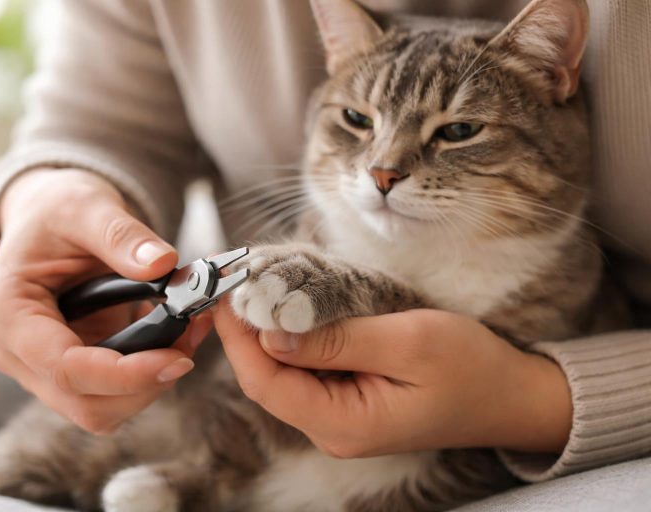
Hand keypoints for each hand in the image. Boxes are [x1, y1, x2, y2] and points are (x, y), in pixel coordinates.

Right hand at [0, 168, 212, 433]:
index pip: (64, 368)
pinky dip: (151, 375)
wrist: (51, 220)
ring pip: (104, 409)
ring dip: (154, 382)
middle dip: (147, 381)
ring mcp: (43, 369)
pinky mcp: (72, 373)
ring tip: (188, 331)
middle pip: (86, 403)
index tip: (177, 358)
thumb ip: (121, 235)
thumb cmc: (58, 211)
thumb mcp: (87, 207)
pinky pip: (116, 394)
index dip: (124, 374)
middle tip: (193, 335)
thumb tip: (164, 263)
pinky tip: (173, 335)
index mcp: (7, 312)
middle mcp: (17, 353)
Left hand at [214, 305, 571, 457]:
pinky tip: (294, 307)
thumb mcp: (409, 342)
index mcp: (343, 424)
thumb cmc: (470, 367)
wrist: (510, 395)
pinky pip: (306, 370)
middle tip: (239, 277)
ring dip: (268, 329)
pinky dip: (294, 337)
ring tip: (261, 283)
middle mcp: (332, 428)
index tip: (225, 290)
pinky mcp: (348, 401)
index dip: (237, 337)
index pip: (265, 382)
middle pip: (267, 379)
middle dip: (247, 329)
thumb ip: (338, 340)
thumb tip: (271, 332)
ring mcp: (339, 417)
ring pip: (283, 372)